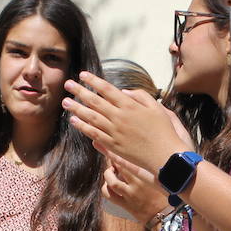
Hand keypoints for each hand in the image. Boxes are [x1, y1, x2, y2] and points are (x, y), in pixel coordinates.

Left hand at [63, 72, 194, 172]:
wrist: (165, 155)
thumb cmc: (163, 131)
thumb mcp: (157, 108)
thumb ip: (140, 96)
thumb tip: (123, 91)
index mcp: (130, 106)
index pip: (107, 89)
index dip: (94, 81)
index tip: (83, 75)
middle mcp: (120, 117)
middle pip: (95, 101)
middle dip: (80, 91)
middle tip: (67, 84)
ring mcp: (115, 132)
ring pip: (91, 117)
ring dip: (76, 108)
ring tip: (65, 101)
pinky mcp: (113, 145)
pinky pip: (94, 133)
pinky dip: (83, 126)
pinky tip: (74, 120)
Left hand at [102, 154, 168, 224]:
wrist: (166, 216)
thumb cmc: (166, 196)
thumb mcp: (160, 179)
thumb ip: (149, 168)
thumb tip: (138, 159)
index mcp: (148, 175)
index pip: (130, 159)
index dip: (120, 153)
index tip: (116, 149)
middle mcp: (138, 184)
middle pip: (120, 167)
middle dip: (113, 161)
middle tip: (113, 159)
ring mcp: (130, 195)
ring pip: (111, 182)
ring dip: (108, 175)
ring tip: (110, 173)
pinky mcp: (126, 205)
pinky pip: (109, 196)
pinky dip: (105, 189)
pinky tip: (108, 186)